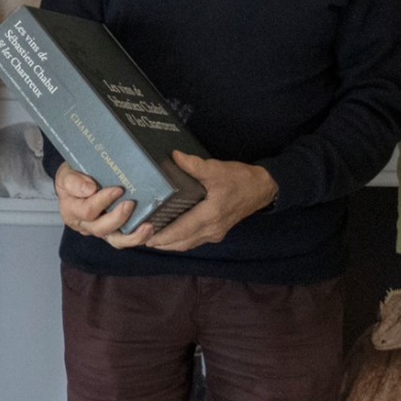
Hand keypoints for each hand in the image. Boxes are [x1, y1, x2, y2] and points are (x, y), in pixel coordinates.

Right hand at [53, 163, 152, 247]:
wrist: (76, 182)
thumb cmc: (72, 176)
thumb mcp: (66, 174)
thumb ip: (73, 180)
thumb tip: (89, 189)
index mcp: (71, 211)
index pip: (87, 211)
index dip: (102, 201)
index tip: (118, 189)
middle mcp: (84, 225)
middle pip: (100, 228)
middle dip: (118, 217)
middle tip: (131, 203)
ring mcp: (98, 230)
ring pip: (114, 240)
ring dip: (132, 236)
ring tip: (147, 226)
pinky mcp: (111, 232)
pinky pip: (123, 240)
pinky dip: (136, 237)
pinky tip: (148, 229)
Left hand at [145, 153, 277, 252]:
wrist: (261, 189)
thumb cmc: (239, 179)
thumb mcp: (216, 169)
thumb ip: (194, 164)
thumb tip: (173, 156)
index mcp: (210, 215)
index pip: (181, 229)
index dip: (162, 235)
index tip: (143, 236)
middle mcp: (212, 229)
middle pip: (181, 242)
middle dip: (160, 242)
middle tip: (138, 237)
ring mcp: (215, 233)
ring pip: (187, 244)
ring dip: (169, 244)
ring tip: (149, 238)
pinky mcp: (217, 232)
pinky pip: (194, 241)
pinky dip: (179, 240)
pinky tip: (168, 235)